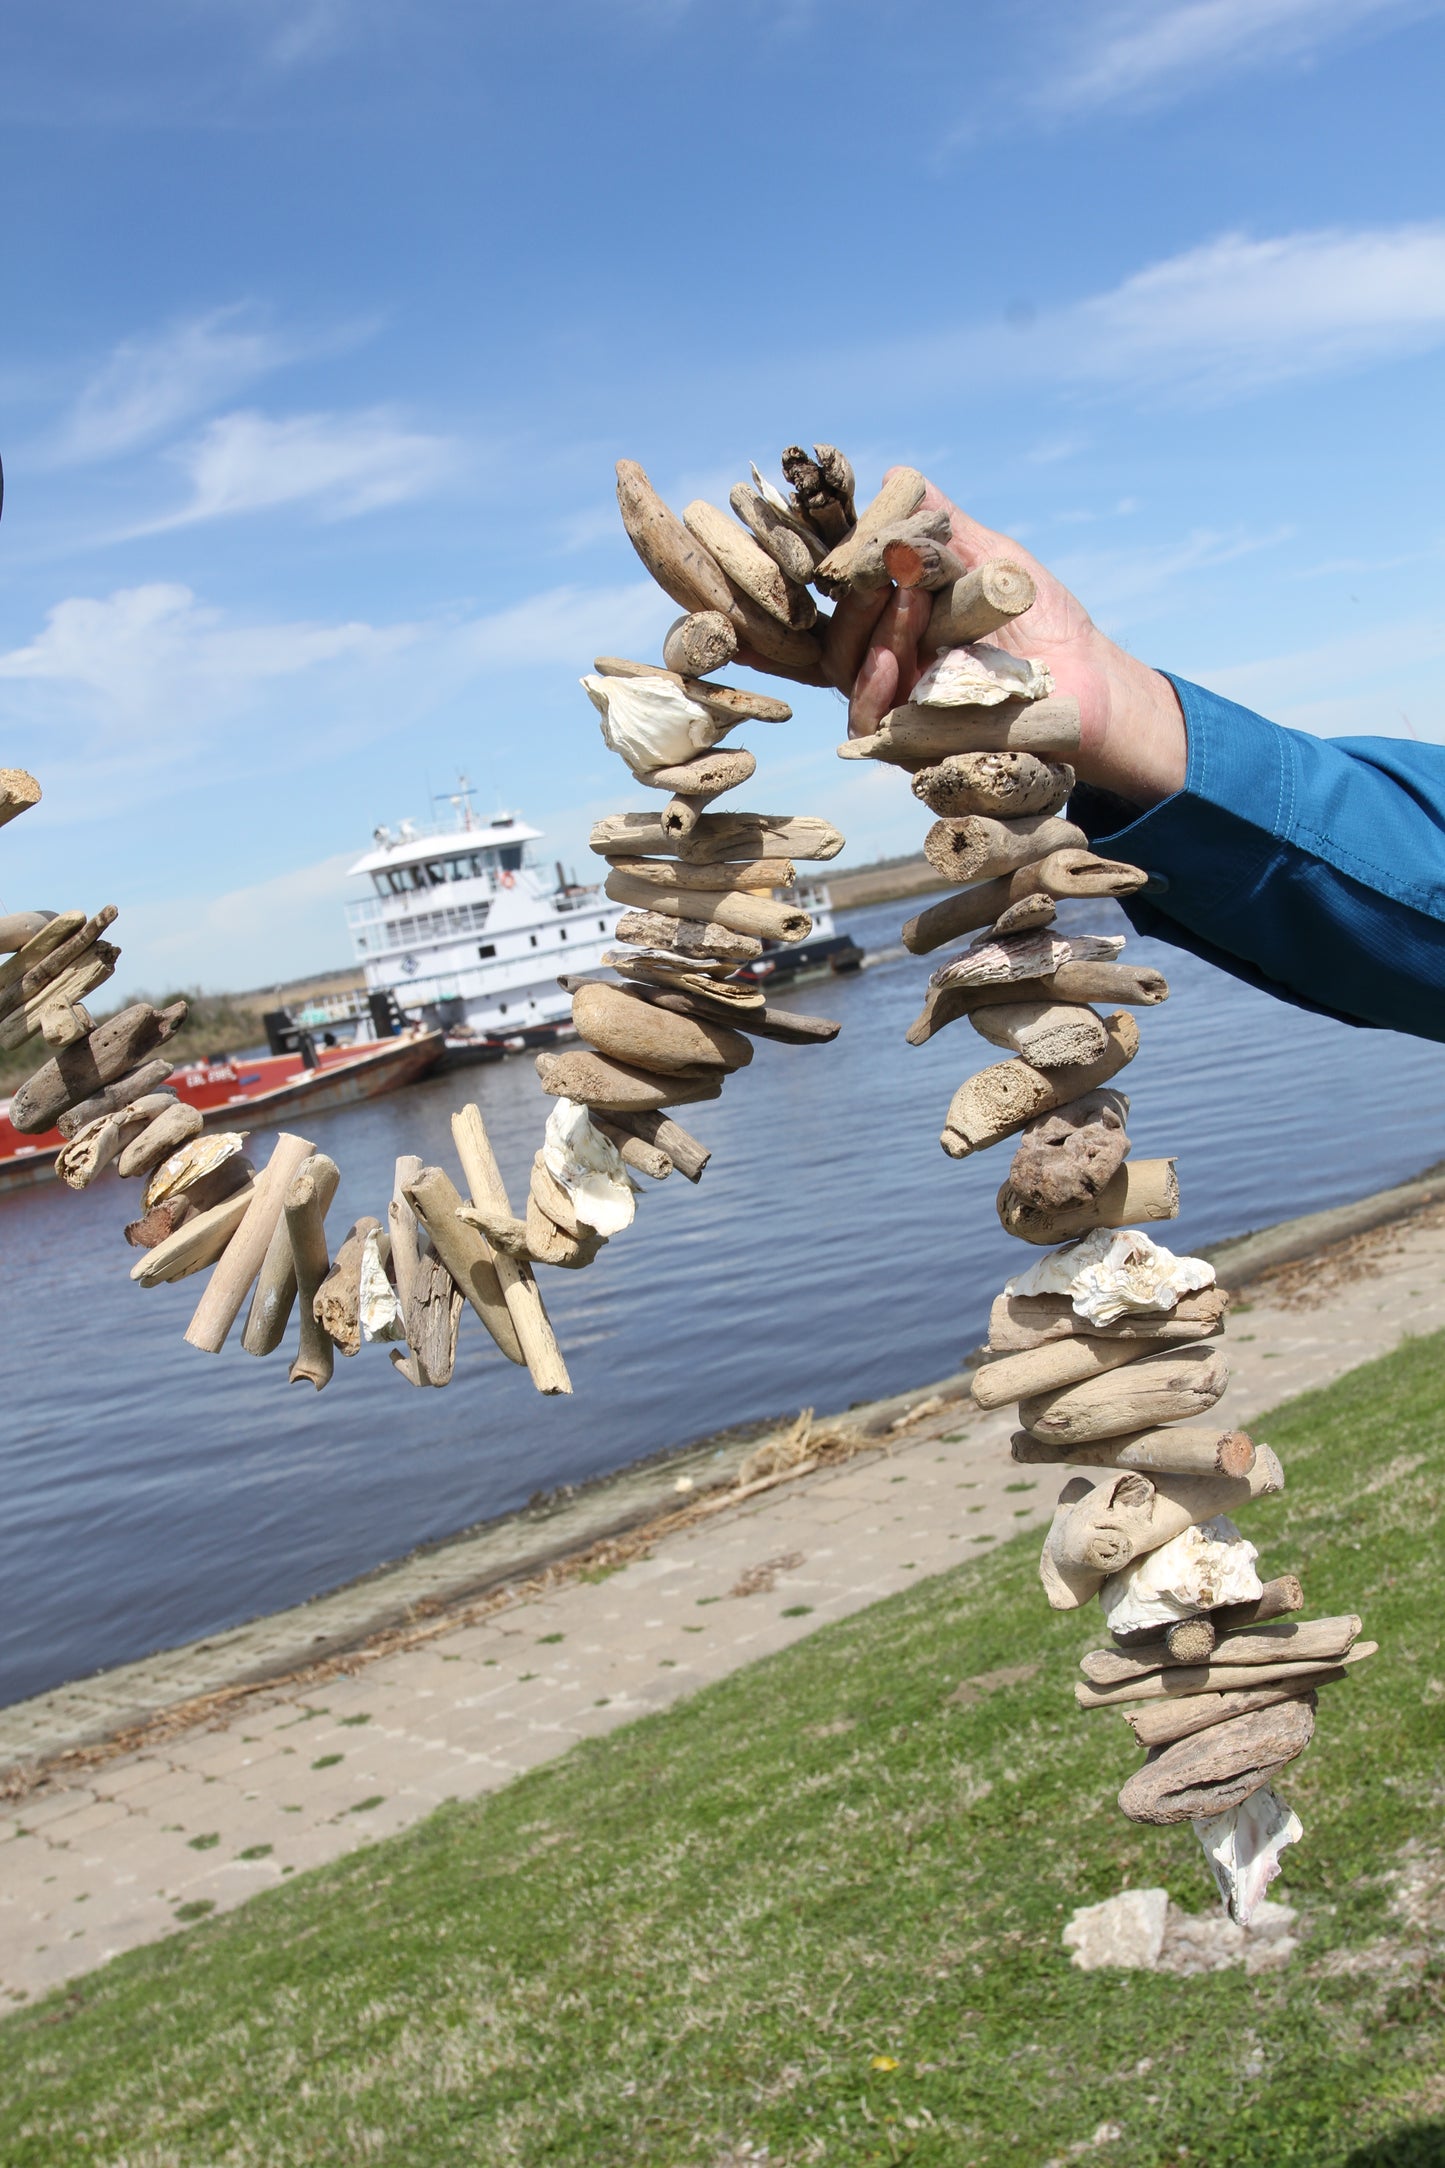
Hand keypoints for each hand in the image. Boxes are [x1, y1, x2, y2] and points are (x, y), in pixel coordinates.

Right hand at [827, 475, 1187, 808]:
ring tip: (904, 599)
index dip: (842, 572)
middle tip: (883, 568)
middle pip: (835, 638)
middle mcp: (886, 668)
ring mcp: (895, 709)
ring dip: (869, 636)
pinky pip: (871, 726)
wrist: (1088, 683)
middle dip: (856, 601)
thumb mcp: (992, 560)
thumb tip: (895, 477)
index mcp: (896, 624)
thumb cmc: (1041, 621)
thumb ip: (946, 528)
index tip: (862, 537)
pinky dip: (874, 688)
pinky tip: (892, 657)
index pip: (844, 599)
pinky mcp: (913, 749)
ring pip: (848, 676)